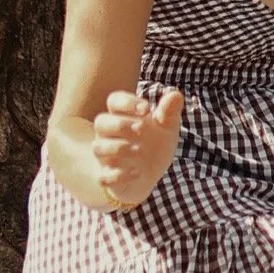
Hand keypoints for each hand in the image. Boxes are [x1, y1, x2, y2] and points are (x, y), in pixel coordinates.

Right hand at [91, 89, 183, 209]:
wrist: (149, 175)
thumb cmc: (155, 144)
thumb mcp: (167, 127)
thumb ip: (169, 112)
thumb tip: (175, 95)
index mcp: (123, 116)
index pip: (114, 100)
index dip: (127, 102)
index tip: (147, 109)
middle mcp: (110, 135)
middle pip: (100, 122)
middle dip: (119, 124)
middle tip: (141, 129)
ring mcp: (107, 156)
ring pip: (98, 147)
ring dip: (117, 148)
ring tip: (140, 151)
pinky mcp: (108, 177)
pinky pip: (103, 177)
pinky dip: (118, 175)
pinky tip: (137, 173)